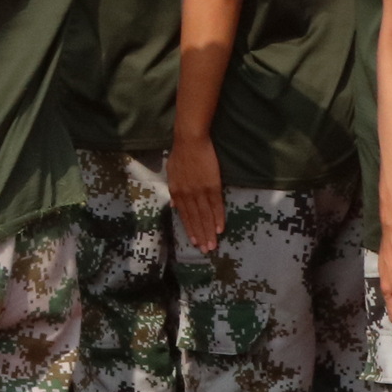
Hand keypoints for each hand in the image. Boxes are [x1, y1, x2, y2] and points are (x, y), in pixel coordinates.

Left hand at [168, 131, 225, 251]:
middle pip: (195, 219)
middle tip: (206, 250)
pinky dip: (218, 218)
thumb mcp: (171, 173)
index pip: (184, 215)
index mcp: (176, 192)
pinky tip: (220, 229)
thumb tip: (173, 206)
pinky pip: (216, 205)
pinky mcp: (212, 186)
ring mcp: (199, 191)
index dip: (190, 229)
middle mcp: (187, 195)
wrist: (190, 140)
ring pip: (205, 216)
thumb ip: (173, 191)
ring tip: (213, 244)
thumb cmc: (180, 154)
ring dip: (209, 231)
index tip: (195, 242)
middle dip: (200, 235)